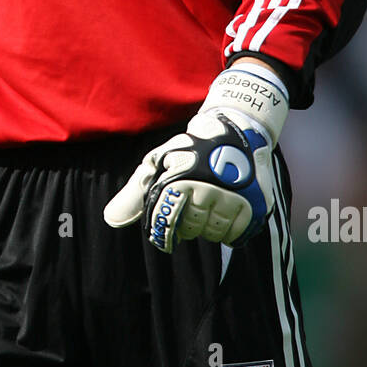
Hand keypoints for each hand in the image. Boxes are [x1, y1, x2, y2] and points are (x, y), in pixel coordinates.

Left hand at [103, 66, 288, 253]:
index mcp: (180, 181)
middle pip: (191, 230)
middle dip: (188, 223)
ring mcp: (233, 199)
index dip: (165, 233)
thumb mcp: (158, 163)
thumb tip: (111, 220)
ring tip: (210, 204)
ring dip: (209, 225)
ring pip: (213, 234)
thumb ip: (134, 194)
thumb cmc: (190, 150)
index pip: (167, 224)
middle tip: (193, 204)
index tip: (166, 236)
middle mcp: (207, 191)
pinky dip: (229, 231)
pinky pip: (235, 235)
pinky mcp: (255, 205)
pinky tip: (226, 213)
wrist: (235, 129)